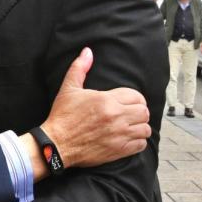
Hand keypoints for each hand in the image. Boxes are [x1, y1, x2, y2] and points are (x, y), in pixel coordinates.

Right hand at [42, 47, 150, 167]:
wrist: (56, 143)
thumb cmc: (62, 116)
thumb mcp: (68, 89)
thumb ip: (80, 68)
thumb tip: (87, 51)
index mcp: (106, 100)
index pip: (136, 96)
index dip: (135, 98)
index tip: (129, 102)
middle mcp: (116, 117)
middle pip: (144, 112)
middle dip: (139, 111)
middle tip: (131, 114)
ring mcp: (118, 135)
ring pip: (145, 129)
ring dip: (140, 126)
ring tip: (131, 126)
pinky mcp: (118, 150)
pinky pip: (140, 144)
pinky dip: (138, 141)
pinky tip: (129, 138)